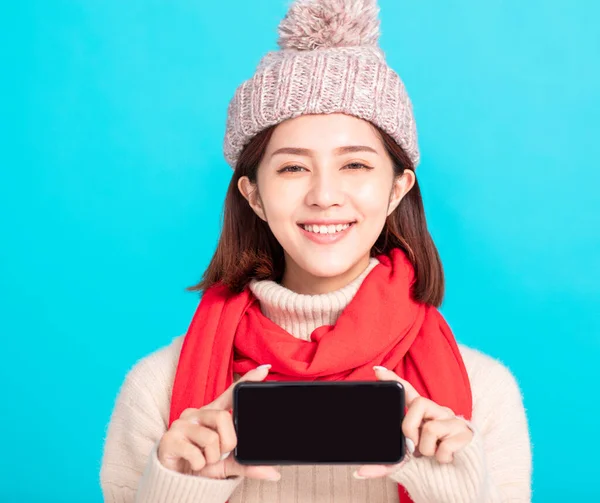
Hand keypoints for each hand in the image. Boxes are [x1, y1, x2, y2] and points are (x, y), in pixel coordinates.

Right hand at [157, 364, 280, 480]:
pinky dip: (199, 465)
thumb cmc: (201, 464)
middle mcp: (197, 413)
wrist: (176, 481)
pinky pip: (195, 454)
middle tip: (219, 453)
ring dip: (212, 457)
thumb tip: (273, 474)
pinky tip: (193, 464)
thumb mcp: (227, 465)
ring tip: (204, 459)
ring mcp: (182, 424)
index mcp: (212, 413)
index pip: (231, 394)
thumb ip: (248, 466)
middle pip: (224, 418)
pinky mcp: (169, 439)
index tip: (265, 370)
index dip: (247, 380)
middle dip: (227, 443)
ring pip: (211, 438)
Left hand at [353, 366, 473, 479]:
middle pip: (419, 403)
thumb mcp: (406, 463)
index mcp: (423, 414)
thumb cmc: (431, 466)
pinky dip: (441, 458)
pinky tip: (446, 459)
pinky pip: (445, 445)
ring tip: (433, 454)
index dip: (393, 379)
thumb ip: (385, 465)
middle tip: (414, 446)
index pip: (407, 391)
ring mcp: (453, 421)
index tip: (377, 371)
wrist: (458, 482)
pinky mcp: (466, 434)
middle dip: (410, 427)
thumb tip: (360, 472)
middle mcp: (438, 412)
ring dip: (427, 449)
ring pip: (431, 428)